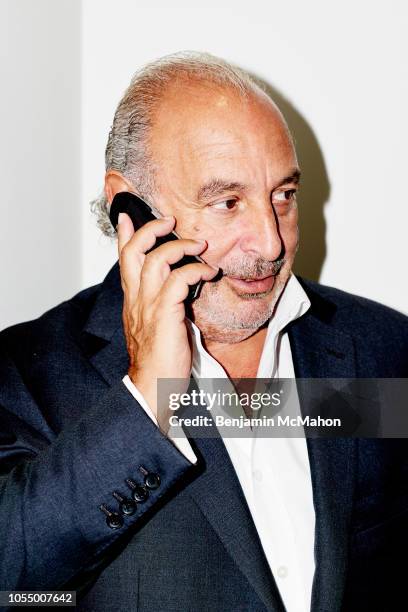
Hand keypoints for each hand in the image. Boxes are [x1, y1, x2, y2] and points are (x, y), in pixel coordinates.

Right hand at [117, 212, 217, 430]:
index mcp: (133, 299)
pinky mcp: (165, 315)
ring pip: (156, 259)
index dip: (124, 235)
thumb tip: (174, 287)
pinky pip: (178, 280)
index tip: (127, 216)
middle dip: (150, 229)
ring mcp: (148, 305)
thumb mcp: (153, 324)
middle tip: (169, 221)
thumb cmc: (157, 357)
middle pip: (134, 251)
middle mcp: (136, 298)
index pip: (123, 259)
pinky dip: (195, 270)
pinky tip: (209, 273)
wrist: (152, 386)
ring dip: (180, 246)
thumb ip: (159, 302)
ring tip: (199, 245)